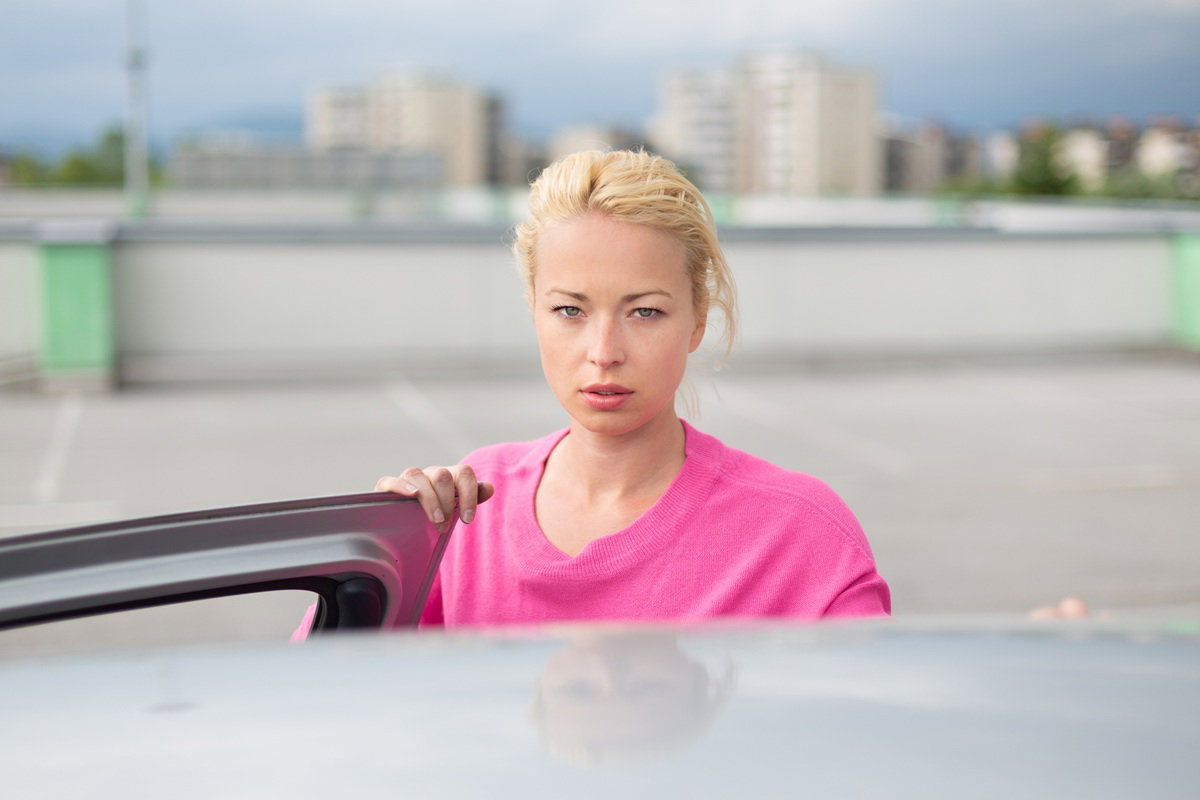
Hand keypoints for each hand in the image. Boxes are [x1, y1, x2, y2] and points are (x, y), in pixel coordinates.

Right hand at [375, 465, 494, 532]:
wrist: (406, 525)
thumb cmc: (437, 515)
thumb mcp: (455, 509)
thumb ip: (472, 498)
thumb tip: (489, 487)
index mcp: (450, 477)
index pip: (464, 473)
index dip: (469, 495)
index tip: (468, 520)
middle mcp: (430, 473)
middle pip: (442, 475)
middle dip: (447, 502)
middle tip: (445, 527)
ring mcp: (408, 479)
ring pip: (417, 475)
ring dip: (429, 498)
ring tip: (435, 520)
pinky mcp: (386, 488)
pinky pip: (390, 480)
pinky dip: (400, 486)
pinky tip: (411, 496)